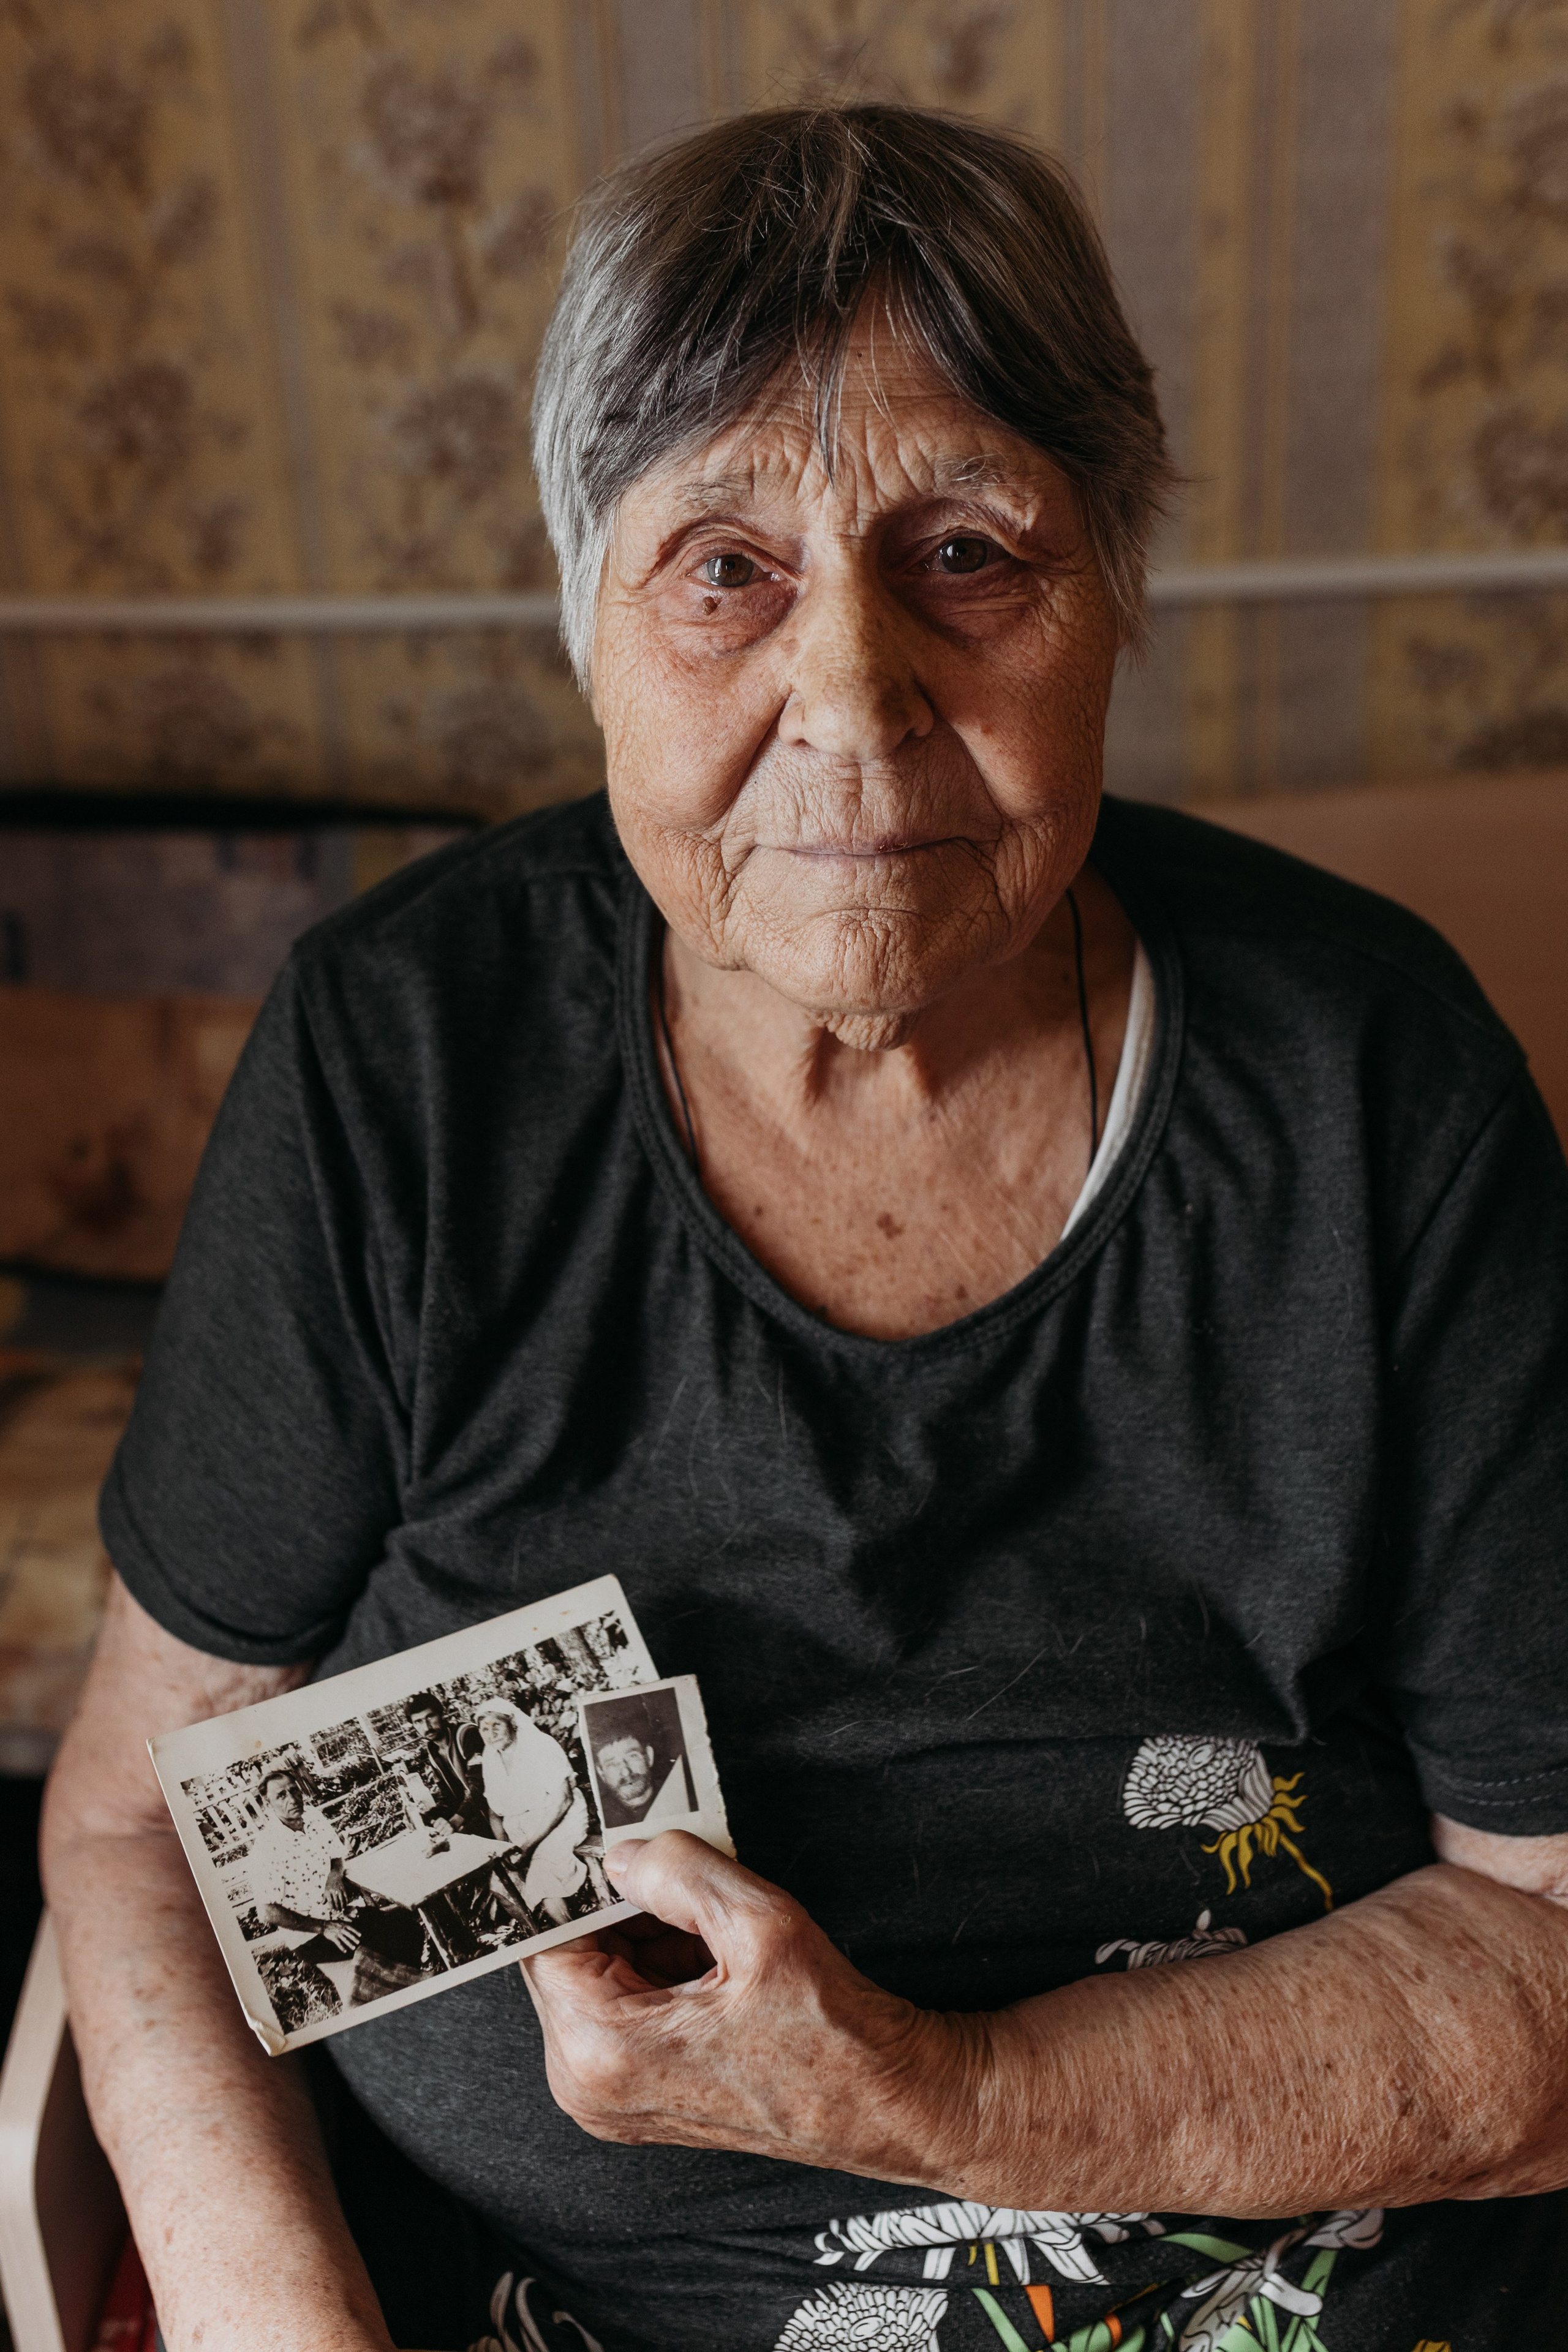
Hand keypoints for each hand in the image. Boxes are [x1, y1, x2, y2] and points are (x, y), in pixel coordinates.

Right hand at [322, 1919, 361, 1953]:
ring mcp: (338, 1934)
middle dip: (354, 1939)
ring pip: (345, 1940)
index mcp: (344, 1925)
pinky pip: (339, 1944)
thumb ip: (346, 1924)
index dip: (356, 1932)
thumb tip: (352, 1924)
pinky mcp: (334, 1938)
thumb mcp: (340, 1922)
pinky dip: (342, 1948)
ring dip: (349, 1944)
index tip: (360, 1935)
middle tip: (358, 1942)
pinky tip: (345, 1951)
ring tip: (353, 1948)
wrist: (324, 1925)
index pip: (351, 1928)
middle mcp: (342, 1929)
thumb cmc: (333, 1923)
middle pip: (349, 1935)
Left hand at [519, 1833, 975, 2184]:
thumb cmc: (831, 2034)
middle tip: (675, 1869)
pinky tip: (713, 1954)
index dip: (577, 1881)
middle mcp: (587, 2084)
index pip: (546, 1939)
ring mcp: (609, 2097)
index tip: (604, 1835)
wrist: (882, 2103)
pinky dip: (656, 1967)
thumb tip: (622, 1852)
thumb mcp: (761, 1925)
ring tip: (711, 1921)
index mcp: (602, 2050)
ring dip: (643, 1934)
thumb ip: (678, 1873)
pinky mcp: (635, 2093)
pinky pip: (621, 2005)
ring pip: (598, 1975)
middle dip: (619, 1907)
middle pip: (570, 1956)